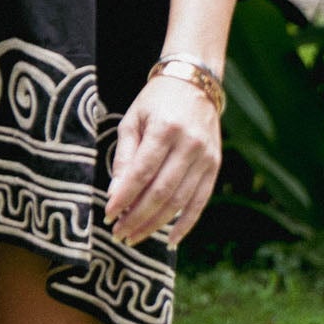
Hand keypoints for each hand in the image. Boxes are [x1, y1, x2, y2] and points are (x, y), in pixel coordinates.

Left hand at [103, 74, 221, 248]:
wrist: (194, 83)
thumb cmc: (156, 102)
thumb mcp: (132, 120)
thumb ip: (125, 156)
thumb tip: (115, 193)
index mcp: (165, 129)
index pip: (142, 172)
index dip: (124, 197)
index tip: (108, 214)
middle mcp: (189, 144)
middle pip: (161, 192)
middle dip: (137, 217)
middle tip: (118, 233)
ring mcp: (206, 157)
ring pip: (179, 201)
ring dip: (156, 224)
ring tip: (134, 236)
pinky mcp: (215, 166)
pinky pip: (200, 202)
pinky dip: (186, 224)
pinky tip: (170, 240)